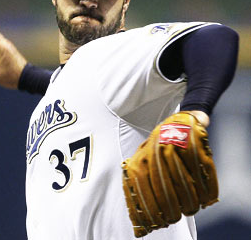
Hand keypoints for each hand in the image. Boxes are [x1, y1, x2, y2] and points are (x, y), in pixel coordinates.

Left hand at [122, 111, 217, 236]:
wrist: (178, 122)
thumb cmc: (157, 147)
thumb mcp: (141, 159)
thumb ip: (137, 181)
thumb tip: (138, 216)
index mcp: (141, 157)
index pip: (143, 190)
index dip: (151, 210)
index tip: (157, 222)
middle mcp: (157, 152)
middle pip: (165, 191)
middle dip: (171, 211)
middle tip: (174, 218)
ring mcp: (176, 147)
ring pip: (185, 185)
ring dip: (189, 203)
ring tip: (190, 209)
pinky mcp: (196, 145)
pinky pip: (203, 174)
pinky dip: (206, 190)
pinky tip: (205, 198)